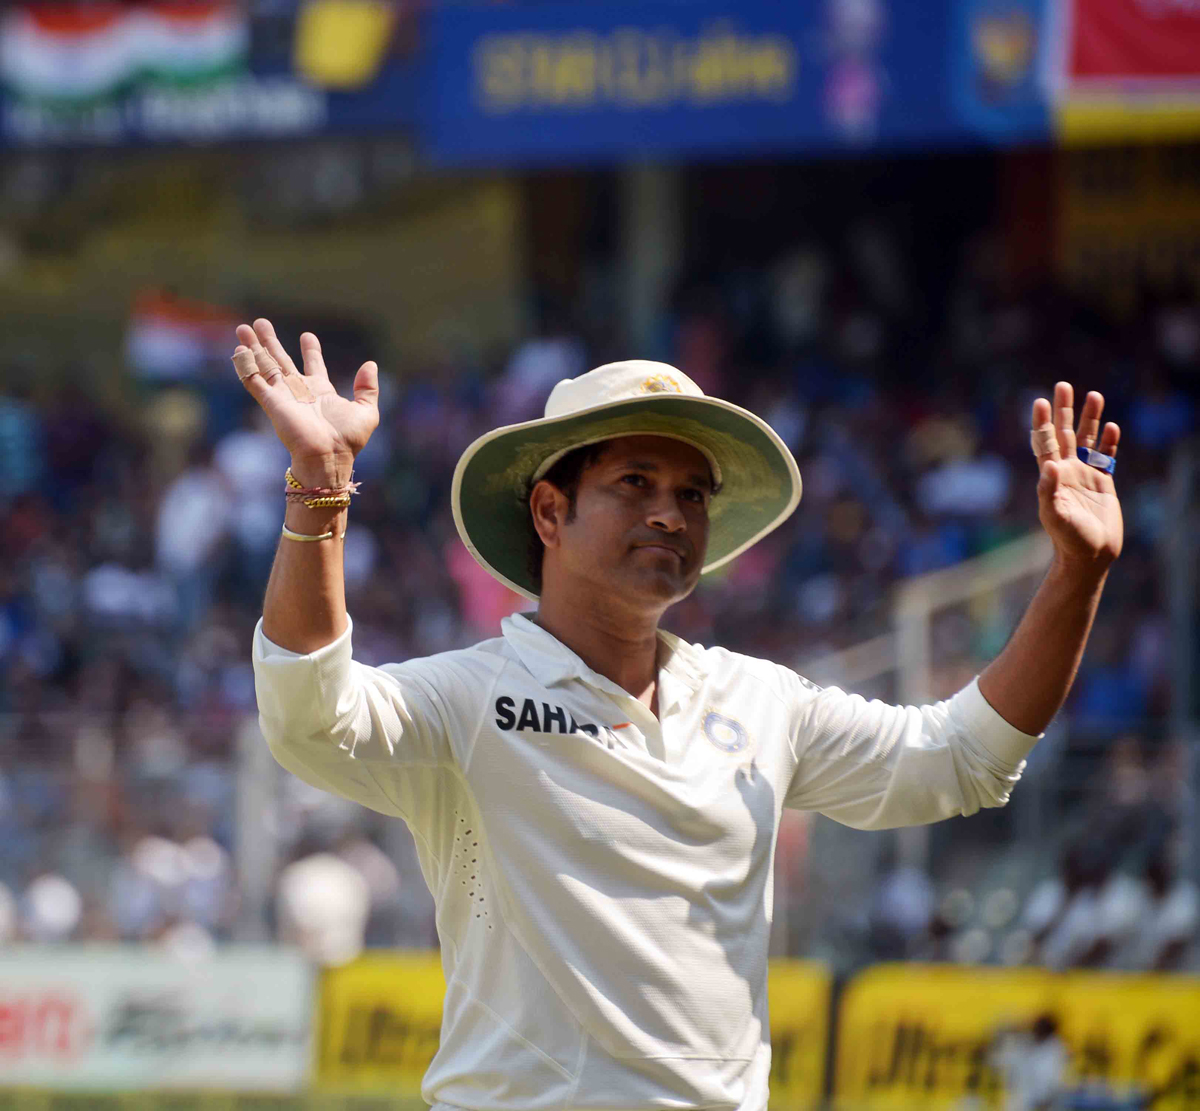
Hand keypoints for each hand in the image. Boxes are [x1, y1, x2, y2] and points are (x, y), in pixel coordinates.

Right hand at [231, 319, 378, 486]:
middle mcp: (299, 391)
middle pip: (281, 360)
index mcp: (321, 391)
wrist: (328, 456)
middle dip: (270, 342)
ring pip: (264, 365)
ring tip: (243, 327)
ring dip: (253, 346)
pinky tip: (239, 349)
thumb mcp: (367, 412)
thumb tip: (370, 365)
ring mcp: (283, 395)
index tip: (308, 336)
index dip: (310, 351)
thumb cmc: (348, 439)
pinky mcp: (271, 401)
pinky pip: (253, 380)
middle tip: (260, 322)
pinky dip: (245, 365)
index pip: (313, 365)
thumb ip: (368, 389)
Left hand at [1031, 382, 1122, 570]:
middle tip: (1063, 386)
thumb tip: (1048, 465)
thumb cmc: (1069, 538)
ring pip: (1087, 440)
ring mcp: (1085, 475)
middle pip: (1065, 433)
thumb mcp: (1055, 515)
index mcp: (1051, 476)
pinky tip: (1111, 427)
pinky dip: (1108, 442)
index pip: (1045, 443)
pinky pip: (1106, 456)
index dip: (1042, 423)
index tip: (1039, 402)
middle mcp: (1066, 471)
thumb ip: (1048, 491)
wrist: (1091, 555)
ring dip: (1090, 419)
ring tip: (1094, 395)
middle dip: (1064, 410)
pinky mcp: (1103, 483)